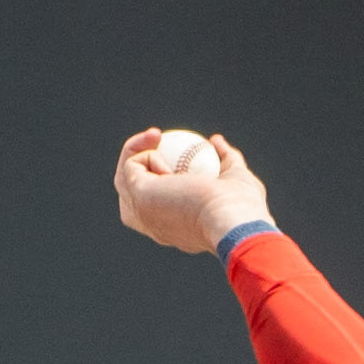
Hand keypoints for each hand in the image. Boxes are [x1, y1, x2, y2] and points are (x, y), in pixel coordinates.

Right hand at [113, 128, 274, 255]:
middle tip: (157, 140)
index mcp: (174, 228)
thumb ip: (227, 160)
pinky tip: (165, 154)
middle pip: (129, 193)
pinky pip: (132, 165)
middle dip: (137, 163)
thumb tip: (216, 142)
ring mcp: (142, 214)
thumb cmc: (241, 206)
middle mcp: (153, 226)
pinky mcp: (137, 197)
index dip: (157, 174)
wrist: (234, 218)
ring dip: (135, 150)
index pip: (155, 203)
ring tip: (156, 135)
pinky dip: (148, 154)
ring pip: (123, 178)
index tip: (176, 153)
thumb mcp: (237, 179)